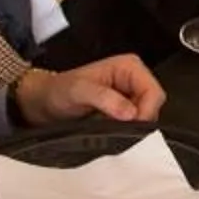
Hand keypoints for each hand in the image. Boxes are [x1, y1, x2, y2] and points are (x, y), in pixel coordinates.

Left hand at [16, 55, 162, 125]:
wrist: (45, 103)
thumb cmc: (58, 91)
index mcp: (129, 67)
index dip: (146, 112)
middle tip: (116, 129)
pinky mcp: (125, 111)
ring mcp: (131, 96)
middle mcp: (134, 79)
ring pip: (146, 118)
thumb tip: (129, 112)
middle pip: (153, 106)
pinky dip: (126, 131)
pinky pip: (136, 125)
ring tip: (108, 128)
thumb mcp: (78, 91)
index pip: (154, 93)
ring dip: (131, 128)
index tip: (130, 127)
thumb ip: (103, 98)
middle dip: (138, 121)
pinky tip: (110, 131)